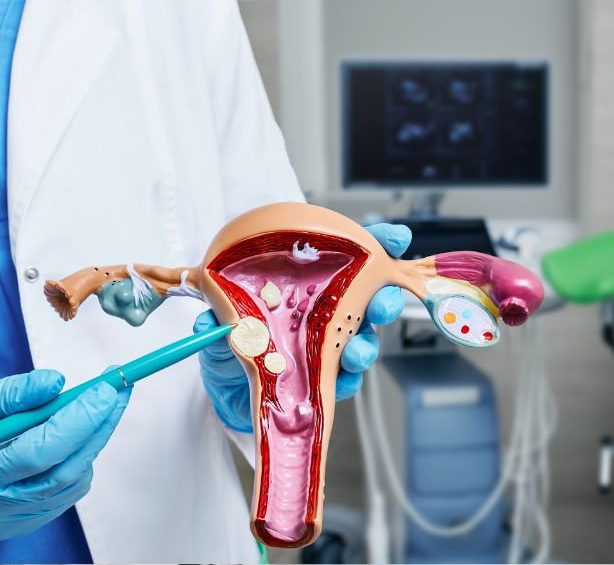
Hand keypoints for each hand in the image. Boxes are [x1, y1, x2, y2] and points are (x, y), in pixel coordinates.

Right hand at [0, 369, 130, 539]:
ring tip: (105, 402)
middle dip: (99, 426)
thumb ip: (14, 395)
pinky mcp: (37, 516)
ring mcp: (22, 514)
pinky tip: (80, 431)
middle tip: (119, 388)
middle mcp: (5, 504)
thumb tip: (55, 381)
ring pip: (75, 478)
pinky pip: (72, 484)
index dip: (77, 421)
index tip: (104, 389)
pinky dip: (82, 454)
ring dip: (95, 437)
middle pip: (67, 470)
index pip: (40, 452)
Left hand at [195, 223, 411, 431]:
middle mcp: (333, 308)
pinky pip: (347, 380)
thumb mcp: (225, 316)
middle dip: (385, 301)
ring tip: (354, 354)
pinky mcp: (329, 377)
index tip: (396, 238)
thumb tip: (208, 319)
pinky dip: (345, 381)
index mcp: (316, 280)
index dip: (381, 243)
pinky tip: (339, 381)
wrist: (231, 383)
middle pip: (373, 299)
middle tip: (381, 305)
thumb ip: (221, 314)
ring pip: (365, 341)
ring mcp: (334, 343)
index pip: (355, 256)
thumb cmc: (237, 333)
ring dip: (365, 347)